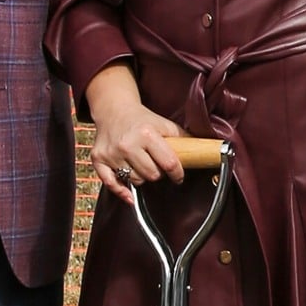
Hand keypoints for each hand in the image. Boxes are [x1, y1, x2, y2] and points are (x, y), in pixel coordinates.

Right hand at [85, 64, 186, 202]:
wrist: (114, 110)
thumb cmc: (142, 120)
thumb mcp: (164, 124)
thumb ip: (183, 138)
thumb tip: (206, 149)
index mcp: (147, 134)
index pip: (169, 163)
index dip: (177, 173)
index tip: (178, 176)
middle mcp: (128, 144)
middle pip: (152, 175)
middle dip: (158, 174)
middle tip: (157, 167)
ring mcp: (112, 153)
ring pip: (135, 180)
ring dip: (142, 177)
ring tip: (142, 166)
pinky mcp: (99, 159)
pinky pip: (111, 183)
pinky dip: (121, 191)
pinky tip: (129, 195)